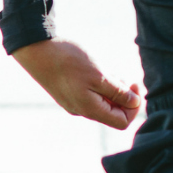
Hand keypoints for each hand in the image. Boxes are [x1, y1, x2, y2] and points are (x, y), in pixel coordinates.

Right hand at [11, 38, 142, 129]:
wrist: (37, 50)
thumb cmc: (69, 61)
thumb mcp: (99, 75)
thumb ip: (118, 92)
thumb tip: (135, 103)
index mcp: (90, 110)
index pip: (122, 121)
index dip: (134, 106)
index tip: (134, 84)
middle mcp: (81, 111)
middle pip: (113, 113)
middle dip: (123, 95)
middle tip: (120, 73)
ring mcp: (73, 103)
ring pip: (102, 102)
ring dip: (111, 88)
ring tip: (107, 69)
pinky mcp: (67, 93)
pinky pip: (90, 95)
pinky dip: (99, 85)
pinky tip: (95, 69)